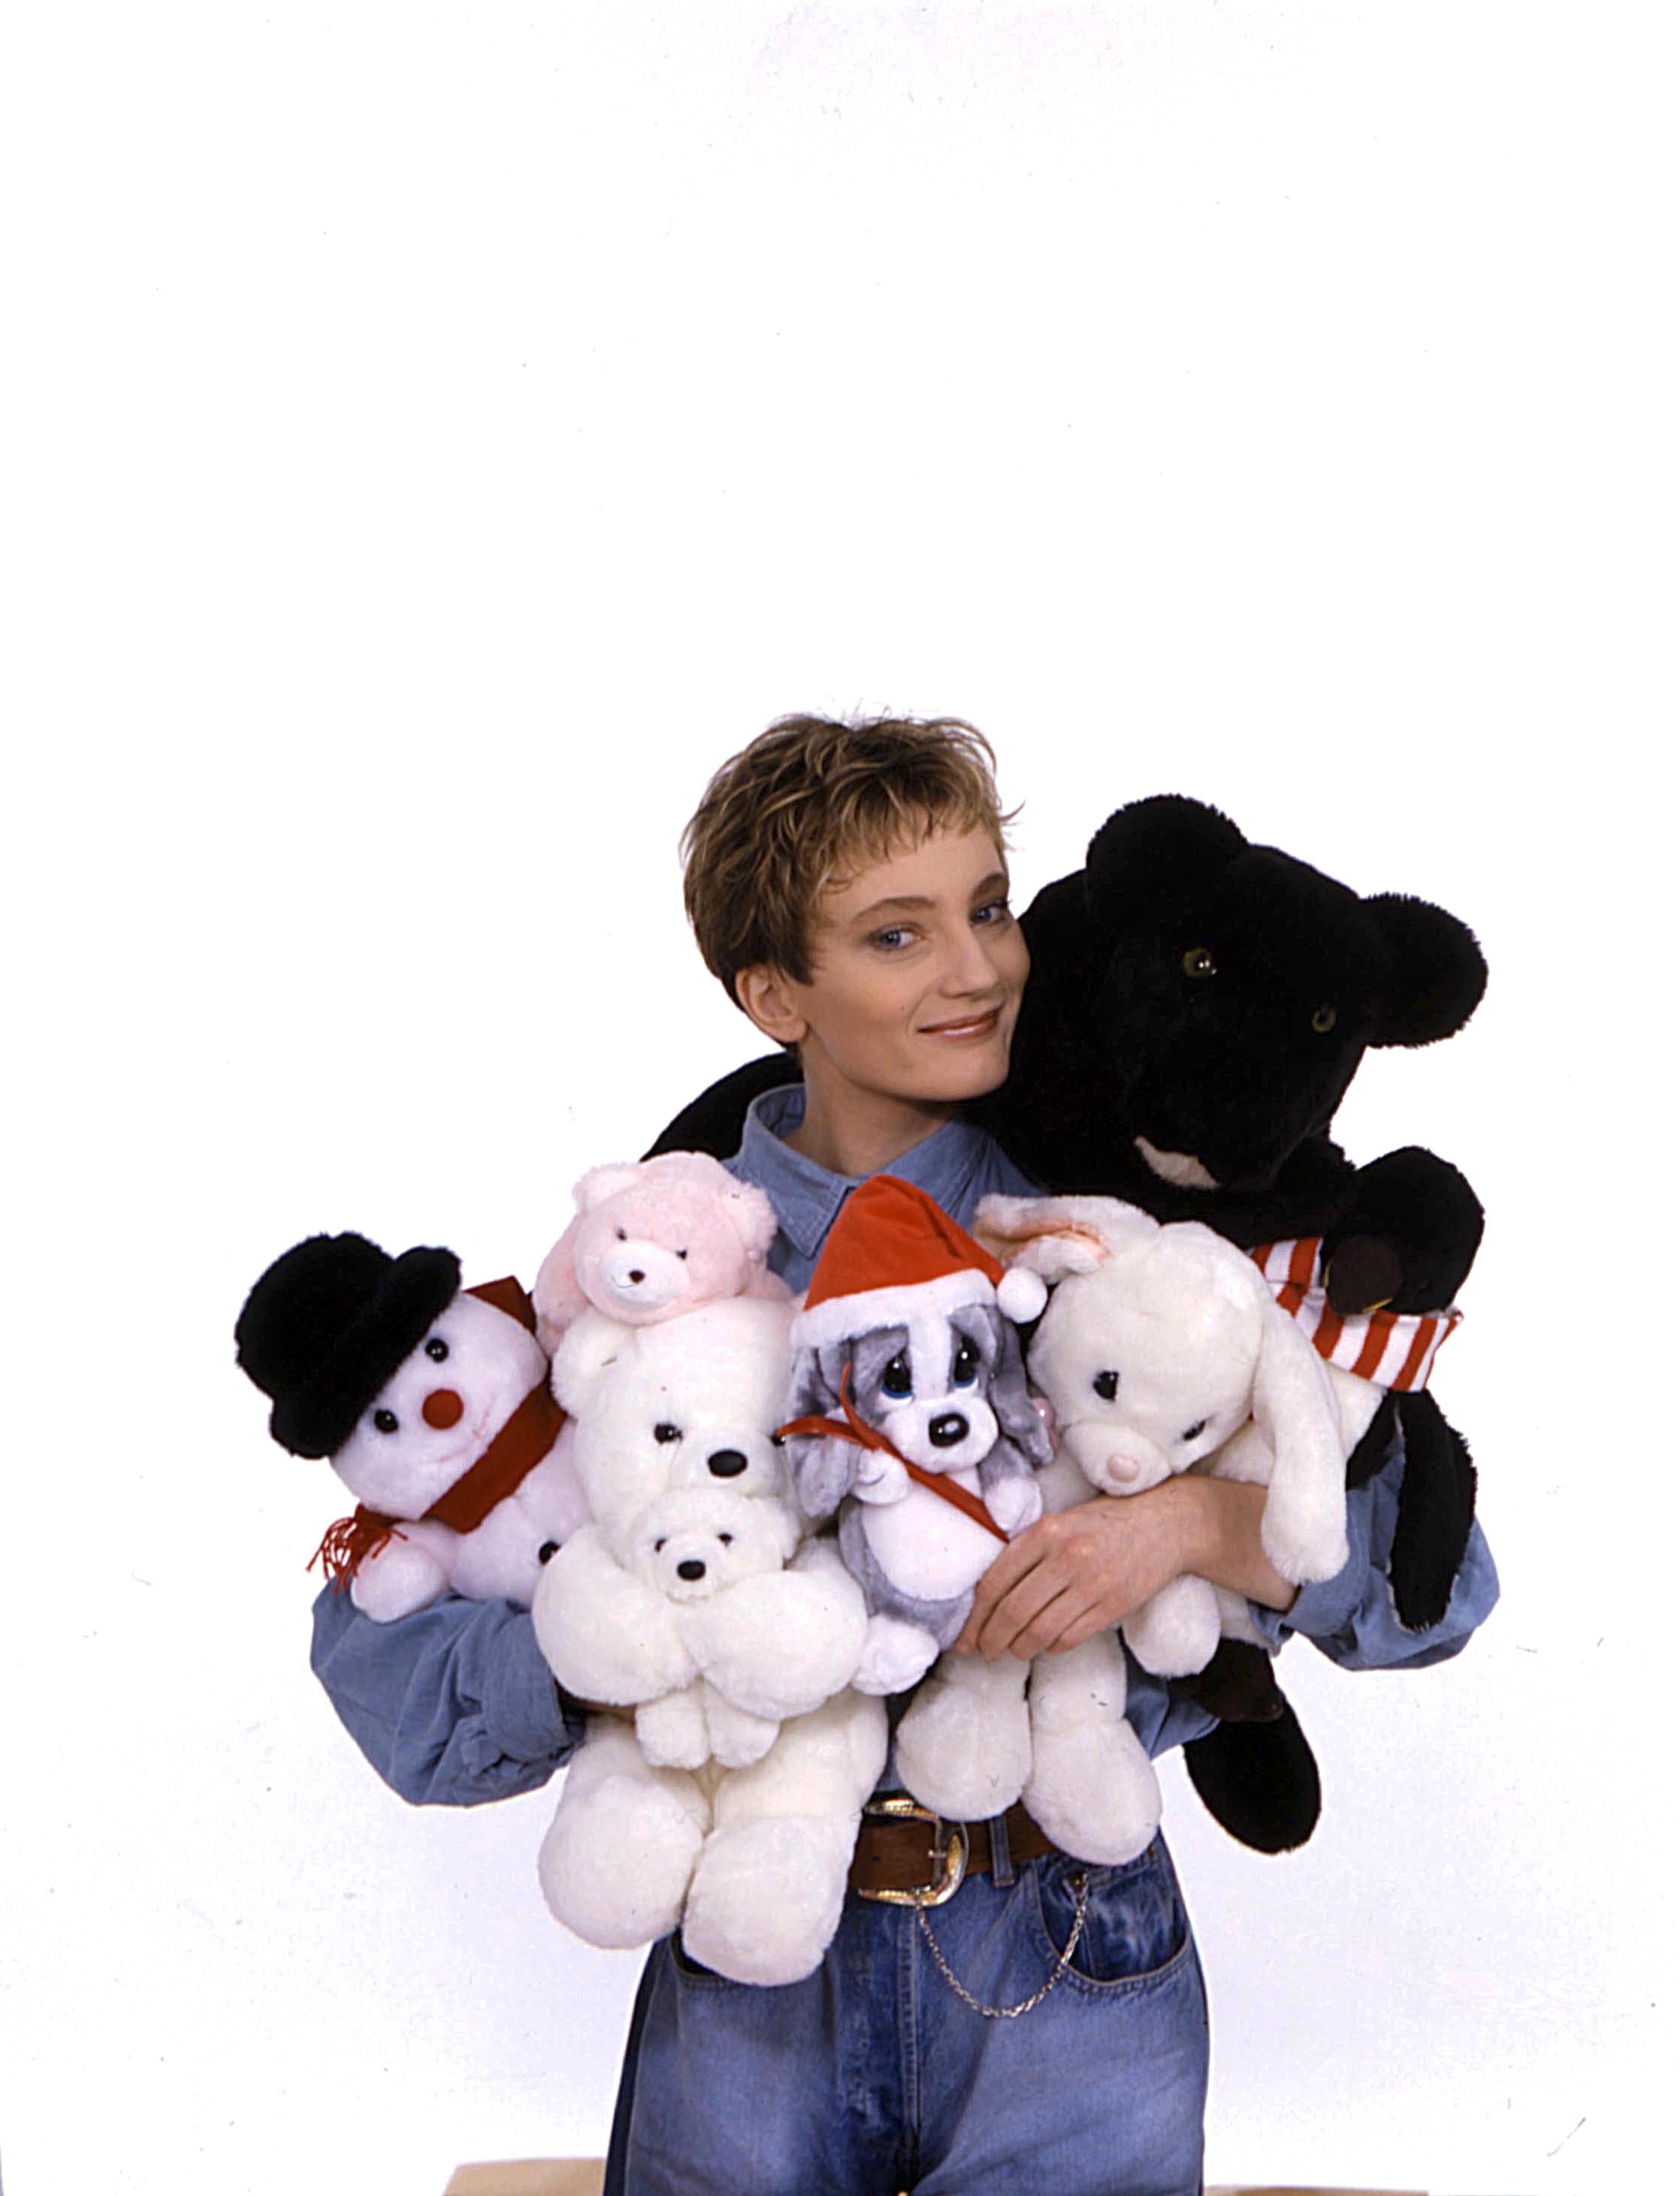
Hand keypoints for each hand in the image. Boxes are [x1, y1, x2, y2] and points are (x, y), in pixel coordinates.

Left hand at [954, 1487, 1200, 1660]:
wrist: (1167, 1524)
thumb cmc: (1108, 1522)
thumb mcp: (1062, 1521)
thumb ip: (1029, 1549)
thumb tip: (989, 1593)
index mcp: (1046, 1531)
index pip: (995, 1582)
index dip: (974, 1616)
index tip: (965, 1634)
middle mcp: (1066, 1557)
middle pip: (1013, 1612)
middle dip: (990, 1639)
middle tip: (982, 1651)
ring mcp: (1092, 1583)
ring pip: (1039, 1631)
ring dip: (1019, 1648)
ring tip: (1011, 1650)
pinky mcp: (1113, 1605)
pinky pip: (1070, 1637)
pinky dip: (1051, 1647)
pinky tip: (1045, 1644)